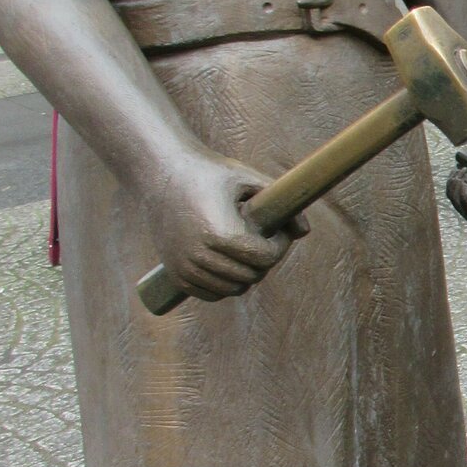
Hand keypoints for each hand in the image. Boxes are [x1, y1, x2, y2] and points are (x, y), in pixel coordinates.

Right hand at [143, 149, 302, 301]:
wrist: (162, 173)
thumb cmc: (210, 172)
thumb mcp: (248, 178)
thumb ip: (280, 204)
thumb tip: (305, 232)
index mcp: (219, 233)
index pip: (264, 258)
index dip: (280, 246)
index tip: (278, 231)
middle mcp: (199, 255)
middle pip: (252, 275)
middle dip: (266, 259)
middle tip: (265, 238)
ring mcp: (185, 267)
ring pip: (234, 288)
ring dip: (248, 273)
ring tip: (249, 248)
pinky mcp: (176, 275)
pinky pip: (213, 294)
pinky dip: (228, 285)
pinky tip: (232, 262)